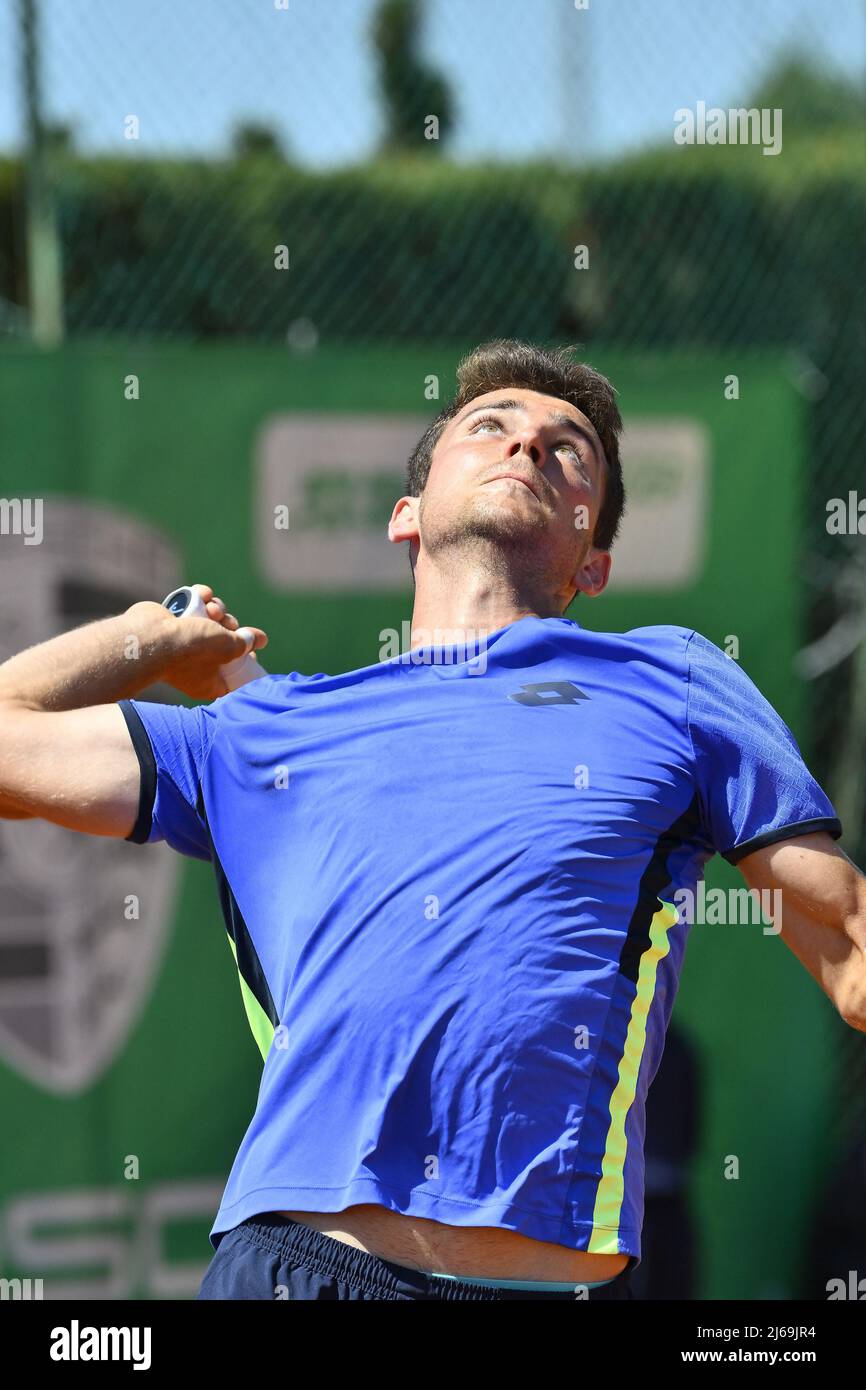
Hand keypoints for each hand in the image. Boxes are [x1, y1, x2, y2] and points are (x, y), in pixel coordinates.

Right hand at [138, 583, 268, 700]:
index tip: (254, 649)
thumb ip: (245, 643)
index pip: (234, 673)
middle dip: (228, 624)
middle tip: (224, 621)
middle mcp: (195, 664)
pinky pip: (193, 606)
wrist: (149, 636)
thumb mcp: (227, 648)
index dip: (246, 658)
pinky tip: (201, 594)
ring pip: (210, 620)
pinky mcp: (172, 623)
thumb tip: (259, 640)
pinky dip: (199, 597)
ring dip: (216, 607)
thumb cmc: (189, 649)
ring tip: (210, 607)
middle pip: (223, 640)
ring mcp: (182, 643)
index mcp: (208, 681)